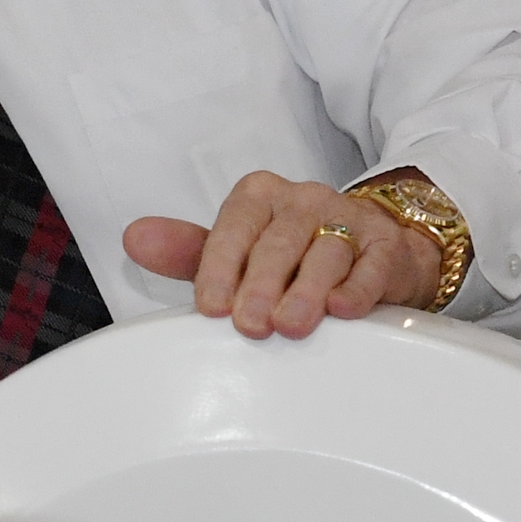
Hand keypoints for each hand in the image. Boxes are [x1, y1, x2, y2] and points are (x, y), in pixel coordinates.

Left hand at [121, 170, 447, 338]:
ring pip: (326, 252)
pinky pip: (372, 266)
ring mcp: (349, 220)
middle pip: (279, 241)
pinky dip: (357, 289)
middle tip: (249, 325)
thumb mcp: (237, 251)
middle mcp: (304, 200)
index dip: (220, 267)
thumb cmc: (292, 256)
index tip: (211, 308)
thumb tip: (135, 238)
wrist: (374, 250)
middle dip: (261, 285)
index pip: (234, 225)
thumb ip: (189, 251)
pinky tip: (342, 310)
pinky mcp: (386, 247)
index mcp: (259, 196)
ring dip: (306, 290)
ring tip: (290, 325)